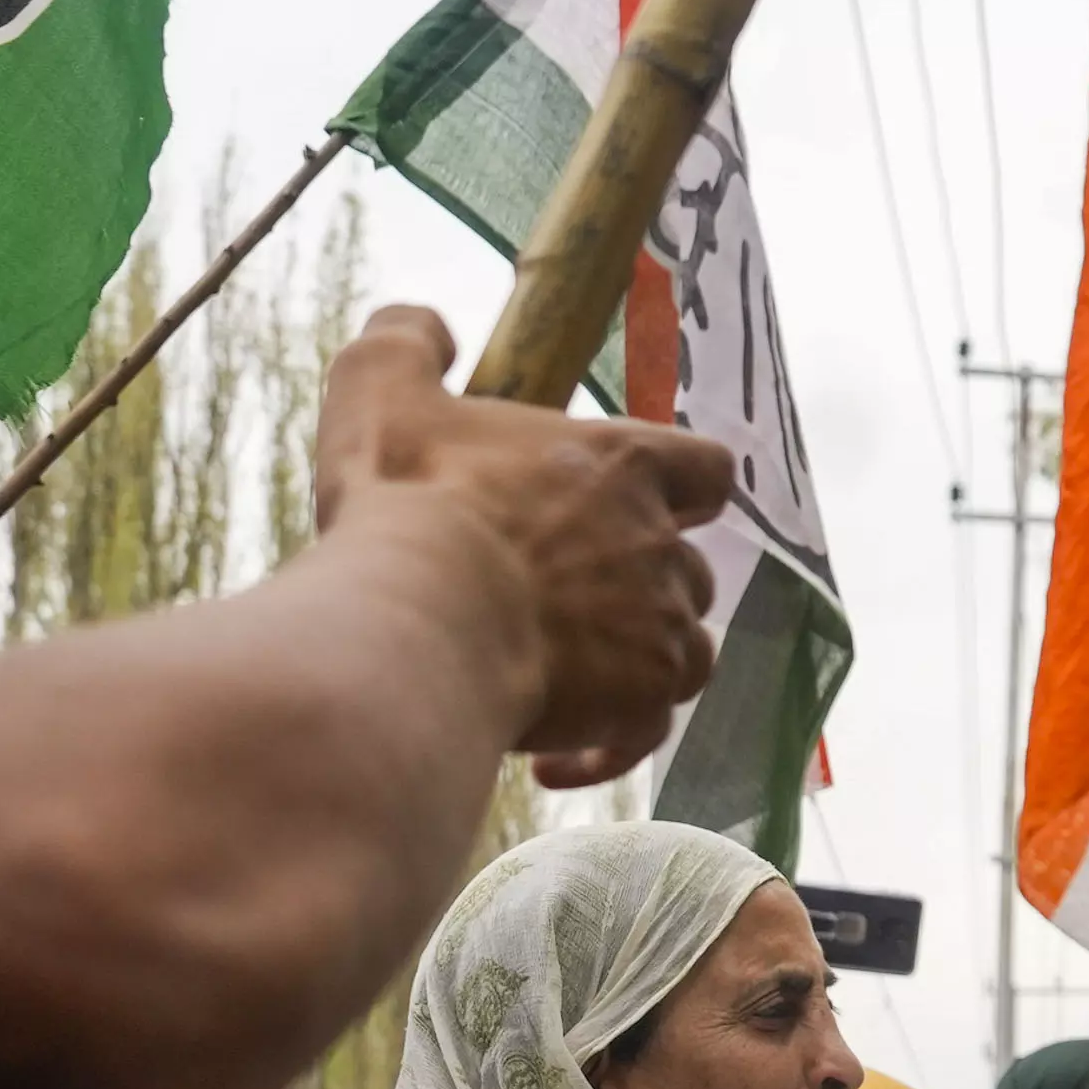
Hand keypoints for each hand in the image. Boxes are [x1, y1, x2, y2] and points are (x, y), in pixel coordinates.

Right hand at [311, 306, 734, 784]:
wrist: (418, 618)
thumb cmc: (407, 502)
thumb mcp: (382, 391)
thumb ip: (404, 344)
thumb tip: (421, 325)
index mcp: (623, 464)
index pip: (706, 468)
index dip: (684, 487)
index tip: (646, 503)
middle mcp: (659, 546)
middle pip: (688, 568)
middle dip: (639, 588)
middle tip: (560, 606)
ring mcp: (658, 628)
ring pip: (686, 650)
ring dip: (634, 665)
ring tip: (561, 681)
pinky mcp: (639, 703)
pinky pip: (647, 731)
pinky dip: (612, 745)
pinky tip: (552, 763)